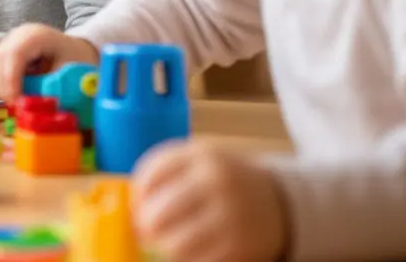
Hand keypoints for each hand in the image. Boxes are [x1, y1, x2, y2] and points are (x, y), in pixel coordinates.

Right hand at [0, 24, 99, 101]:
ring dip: (1, 88)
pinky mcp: (4, 54)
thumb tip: (36, 103)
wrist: (74, 49)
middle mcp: (17, 35)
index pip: (16, 53)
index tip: (15, 100)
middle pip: (0, 59)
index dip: (12, 78)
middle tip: (14, 106)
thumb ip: (53, 86)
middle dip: (3, 86)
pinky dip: (1, 86)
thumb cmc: (75, 58)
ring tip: (15, 103)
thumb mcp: (71, 72)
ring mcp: (9, 43)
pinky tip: (13, 96)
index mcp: (37, 35)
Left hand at [133, 141, 289, 261]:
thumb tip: (128, 209)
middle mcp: (217, 183)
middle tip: (144, 229)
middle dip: (145, 225)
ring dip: (162, 246)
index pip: (151, 175)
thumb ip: (163, 174)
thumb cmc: (223, 181)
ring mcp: (231, 216)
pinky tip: (186, 251)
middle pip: (158, 213)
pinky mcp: (240, 247)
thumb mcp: (198, 162)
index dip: (137, 194)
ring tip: (164, 241)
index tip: (137, 204)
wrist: (276, 201)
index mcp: (202, 155)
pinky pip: (196, 261)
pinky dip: (184, 259)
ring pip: (174, 243)